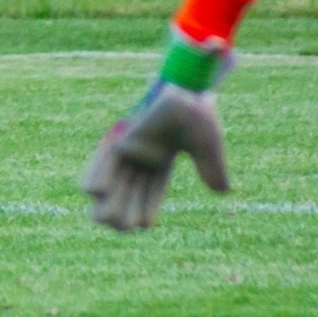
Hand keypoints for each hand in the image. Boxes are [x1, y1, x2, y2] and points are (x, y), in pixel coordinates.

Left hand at [83, 82, 229, 231]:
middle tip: (124, 227)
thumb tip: (222, 192)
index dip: (146, 211)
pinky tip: (95, 194)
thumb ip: (212, 170)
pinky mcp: (121, 136)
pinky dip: (97, 175)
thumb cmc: (197, 114)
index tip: (146, 225)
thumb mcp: (208, 150)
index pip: (150, 194)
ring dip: (108, 200)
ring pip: (113, 181)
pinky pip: (103, 160)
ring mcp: (129, 147)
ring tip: (105, 220)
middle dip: (123, 211)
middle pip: (128, 192)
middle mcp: (141, 157)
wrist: (188, 89)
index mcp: (160, 162)